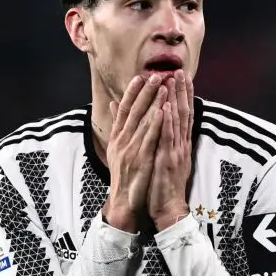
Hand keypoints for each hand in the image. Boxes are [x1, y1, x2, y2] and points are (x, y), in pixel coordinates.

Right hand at [102, 74, 167, 232]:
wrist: (123, 200)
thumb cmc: (123, 173)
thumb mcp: (116, 147)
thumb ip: (116, 125)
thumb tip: (112, 103)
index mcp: (117, 136)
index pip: (123, 109)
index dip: (132, 92)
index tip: (140, 76)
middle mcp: (122, 140)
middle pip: (134, 111)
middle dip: (145, 91)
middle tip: (156, 74)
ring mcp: (131, 149)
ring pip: (143, 121)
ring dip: (153, 102)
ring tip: (163, 86)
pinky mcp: (141, 159)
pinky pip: (150, 138)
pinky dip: (156, 124)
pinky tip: (163, 111)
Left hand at [147, 70, 194, 230]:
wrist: (168, 208)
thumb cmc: (164, 185)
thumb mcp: (165, 159)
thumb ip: (164, 141)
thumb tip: (162, 127)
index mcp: (181, 144)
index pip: (185, 115)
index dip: (185, 96)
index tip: (184, 78)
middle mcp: (181, 144)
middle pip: (184, 113)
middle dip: (182, 91)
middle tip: (181, 71)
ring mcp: (176, 151)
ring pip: (177, 121)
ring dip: (175, 99)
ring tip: (173, 81)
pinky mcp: (167, 160)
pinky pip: (167, 138)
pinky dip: (166, 122)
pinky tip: (164, 107)